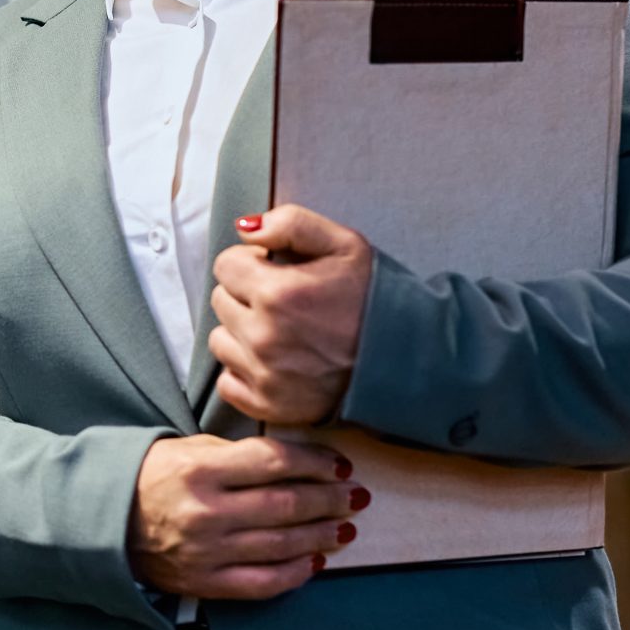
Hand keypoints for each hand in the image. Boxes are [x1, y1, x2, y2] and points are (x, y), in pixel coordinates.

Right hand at [125, 435, 367, 600]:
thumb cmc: (145, 478)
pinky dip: (295, 574)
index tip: (338, 464)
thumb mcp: (184, 448)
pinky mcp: (206, 583)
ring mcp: (208, 552)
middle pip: (287, 505)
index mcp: (201, 470)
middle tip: (354, 495)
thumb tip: (290, 461)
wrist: (101, 524)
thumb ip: (235, 453)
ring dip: (322, 535)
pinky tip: (315, 562)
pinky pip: (263, 583)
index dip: (315, 463)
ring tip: (345, 527)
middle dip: (329, 499)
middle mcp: (207, 512)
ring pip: (283, 545)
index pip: (275, 462)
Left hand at [209, 205, 375, 425]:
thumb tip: (244, 228)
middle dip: (246, 295)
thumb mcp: (344, 245)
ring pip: (220, 341)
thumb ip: (290, 224)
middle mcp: (263, 336)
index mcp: (278, 293)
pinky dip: (245, 371)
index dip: (251, 262)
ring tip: (282, 332)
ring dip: (242, 333)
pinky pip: (227, 383)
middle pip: (220, 301)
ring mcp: (264, 375)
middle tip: (284, 302)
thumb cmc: (376, 298)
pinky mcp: (267, 405)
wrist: (409, 359)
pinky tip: (276, 362)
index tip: (276, 270)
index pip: (225, 265)